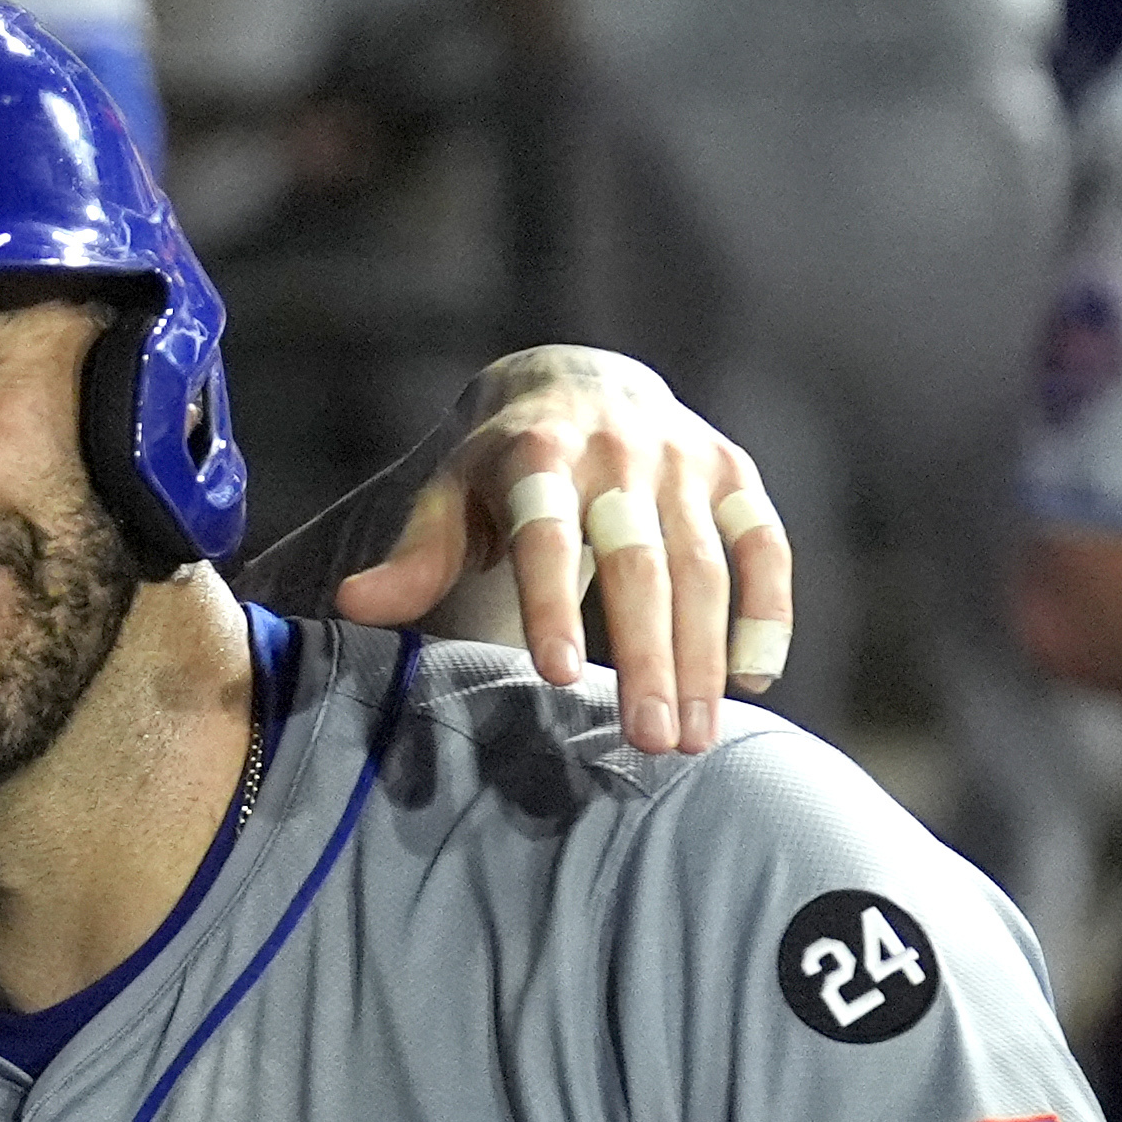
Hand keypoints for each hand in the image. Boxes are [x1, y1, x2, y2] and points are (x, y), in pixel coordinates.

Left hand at [333, 346, 793, 758]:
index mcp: (538, 454)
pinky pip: (765, 545)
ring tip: (693, 738)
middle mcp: (620, 452)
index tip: (557, 676)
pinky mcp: (735, 474)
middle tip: (649, 740)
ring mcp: (685, 461)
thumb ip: (415, 555)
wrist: (581, 381)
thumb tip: (354, 606)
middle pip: (640, 564)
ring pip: (705, 567)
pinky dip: (766, 612)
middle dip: (648, 656)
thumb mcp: (449, 496)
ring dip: (703, 656)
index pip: (547, 534)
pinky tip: (753, 681)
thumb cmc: (500, 468)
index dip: (553, 603)